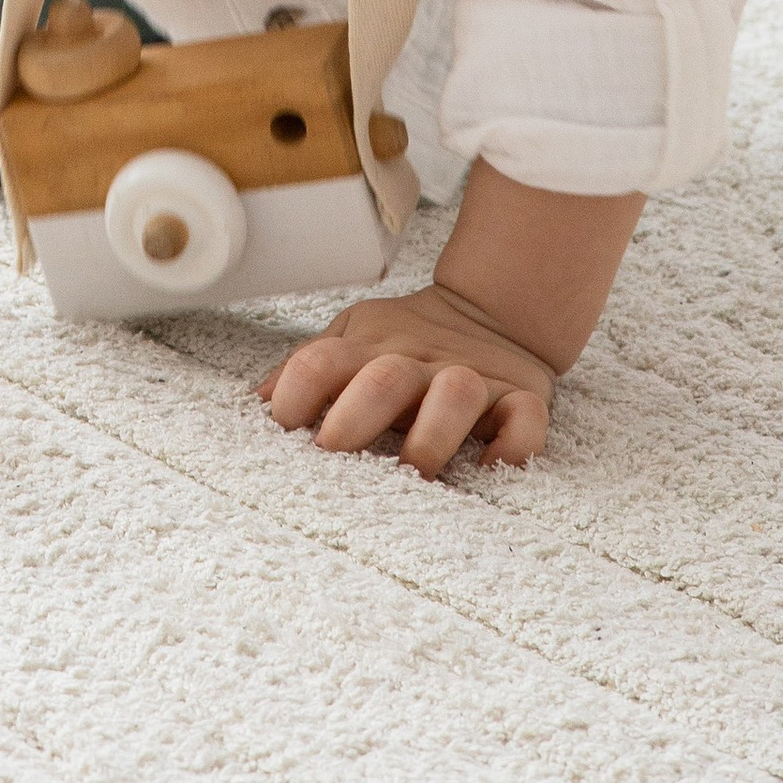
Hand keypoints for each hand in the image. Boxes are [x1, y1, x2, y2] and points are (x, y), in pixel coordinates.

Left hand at [259, 281, 556, 473]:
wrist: (495, 310)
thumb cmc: (408, 341)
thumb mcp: (354, 336)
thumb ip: (309, 367)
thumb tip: (256, 402)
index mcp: (370, 346)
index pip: (323, 360)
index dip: (296, 391)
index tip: (282, 428)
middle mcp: (418, 359)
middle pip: (385, 377)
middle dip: (355, 417)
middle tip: (333, 453)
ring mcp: (472, 376)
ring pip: (456, 394)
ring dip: (431, 435)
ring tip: (413, 471)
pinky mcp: (521, 396)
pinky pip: (525, 420)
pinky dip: (513, 446)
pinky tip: (491, 468)